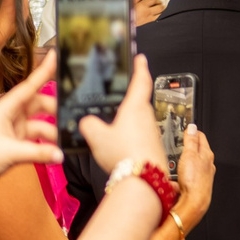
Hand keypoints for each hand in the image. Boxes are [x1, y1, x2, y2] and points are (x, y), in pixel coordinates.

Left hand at [0, 50, 60, 194]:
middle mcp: (11, 115)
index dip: (44, 71)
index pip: (30, 86)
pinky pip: (37, 138)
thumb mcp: (9, 153)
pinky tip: (55, 152)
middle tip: (73, 116)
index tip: (56, 55)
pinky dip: (46, 144)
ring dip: (52, 131)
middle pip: (40, 104)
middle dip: (56, 110)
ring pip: (41, 123)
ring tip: (65, 141)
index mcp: (5, 108)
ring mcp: (14, 128)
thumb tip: (60, 154)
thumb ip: (38, 153)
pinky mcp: (15, 141)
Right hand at [77, 54, 167, 174]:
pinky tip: (119, 146)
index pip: (141, 81)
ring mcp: (152, 134)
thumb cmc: (125, 156)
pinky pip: (139, 137)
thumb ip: (88, 124)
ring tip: (113, 126)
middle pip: (139, 103)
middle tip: (118, 97)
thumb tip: (87, 122)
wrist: (143, 181)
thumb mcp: (96, 136)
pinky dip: (130, 137)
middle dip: (129, 100)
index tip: (141, 58)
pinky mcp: (153, 148)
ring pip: (139, 122)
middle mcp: (147, 118)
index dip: (140, 67)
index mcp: (135, 107)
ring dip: (128, 121)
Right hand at [131, 0, 163, 26]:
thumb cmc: (128, 12)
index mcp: (143, 5)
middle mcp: (147, 11)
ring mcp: (149, 17)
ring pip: (160, 13)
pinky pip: (156, 18)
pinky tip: (157, 13)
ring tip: (160, 7)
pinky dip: (158, 14)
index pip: (154, 0)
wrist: (126, 21)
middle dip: (162, 4)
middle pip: (160, 7)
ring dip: (161, 10)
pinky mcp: (148, 21)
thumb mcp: (132, 2)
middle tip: (161, 2)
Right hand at [169, 125, 215, 231]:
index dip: (192, 131)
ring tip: (173, 162)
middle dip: (185, 146)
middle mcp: (207, 164)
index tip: (185, 128)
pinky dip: (178, 174)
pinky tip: (173, 177)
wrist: (194, 203)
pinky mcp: (194, 183)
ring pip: (189, 163)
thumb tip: (193, 127)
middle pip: (195, 150)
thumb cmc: (194, 181)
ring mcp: (201, 174)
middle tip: (177, 143)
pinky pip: (184, 175)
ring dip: (180, 161)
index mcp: (207, 154)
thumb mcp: (190, 155)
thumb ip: (191, 140)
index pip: (201, 137)